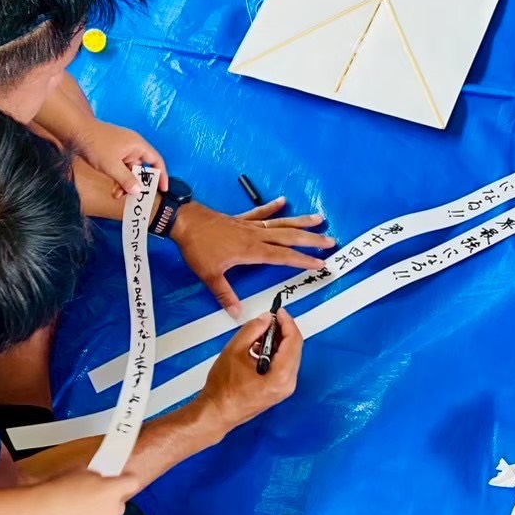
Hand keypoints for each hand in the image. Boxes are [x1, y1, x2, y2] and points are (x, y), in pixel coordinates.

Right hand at [26, 467, 137, 514]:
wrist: (39, 512)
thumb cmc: (56, 489)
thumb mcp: (79, 471)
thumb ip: (96, 477)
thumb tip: (100, 481)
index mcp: (112, 489)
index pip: (132, 483)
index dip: (125, 482)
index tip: (121, 482)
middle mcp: (113, 510)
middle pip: (119, 505)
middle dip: (108, 503)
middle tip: (89, 501)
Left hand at [71, 119, 168, 198]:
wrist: (75, 131)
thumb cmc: (95, 143)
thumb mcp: (111, 165)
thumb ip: (126, 179)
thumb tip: (138, 191)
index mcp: (137, 145)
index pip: (156, 161)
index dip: (161, 175)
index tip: (162, 189)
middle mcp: (132, 147)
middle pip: (142, 169)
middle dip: (138, 184)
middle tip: (133, 197)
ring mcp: (122, 151)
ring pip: (130, 171)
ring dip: (126, 184)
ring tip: (118, 195)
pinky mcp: (112, 154)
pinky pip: (120, 169)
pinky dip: (118, 179)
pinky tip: (113, 189)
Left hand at [171, 197, 335, 316]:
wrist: (185, 221)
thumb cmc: (198, 247)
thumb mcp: (210, 275)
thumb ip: (225, 294)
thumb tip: (237, 314)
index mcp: (252, 251)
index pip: (284, 257)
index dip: (303, 260)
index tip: (320, 263)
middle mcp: (255, 236)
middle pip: (289, 237)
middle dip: (311, 240)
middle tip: (330, 241)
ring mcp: (249, 225)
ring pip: (280, 223)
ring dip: (300, 221)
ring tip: (319, 218)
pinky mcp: (241, 218)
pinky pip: (260, 212)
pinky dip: (272, 207)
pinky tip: (283, 201)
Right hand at [196, 309, 302, 433]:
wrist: (217, 413)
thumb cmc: (223, 387)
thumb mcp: (235, 350)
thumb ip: (252, 330)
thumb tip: (266, 319)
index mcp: (280, 376)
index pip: (293, 342)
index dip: (287, 323)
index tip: (278, 312)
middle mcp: (288, 384)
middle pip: (295, 349)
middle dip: (284, 331)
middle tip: (269, 319)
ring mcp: (284, 389)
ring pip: (290, 357)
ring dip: (279, 342)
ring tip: (261, 333)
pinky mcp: (278, 390)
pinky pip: (284, 366)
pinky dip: (276, 354)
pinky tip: (260, 348)